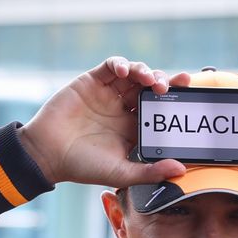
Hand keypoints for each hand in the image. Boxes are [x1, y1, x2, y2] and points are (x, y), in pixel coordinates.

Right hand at [17, 59, 190, 187]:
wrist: (48, 154)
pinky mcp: (92, 81)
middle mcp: (123, 108)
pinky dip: (121, 64)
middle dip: (163, 82)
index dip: (173, 100)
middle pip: (149, 88)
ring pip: (134, 74)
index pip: (159, 110)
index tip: (189, 93)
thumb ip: (150, 171)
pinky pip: (111, 66)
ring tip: (150, 79)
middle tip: (171, 86)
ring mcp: (108, 94)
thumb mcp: (121, 172)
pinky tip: (125, 72)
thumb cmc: (82, 166)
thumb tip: (181, 171)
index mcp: (133, 128)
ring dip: (145, 71)